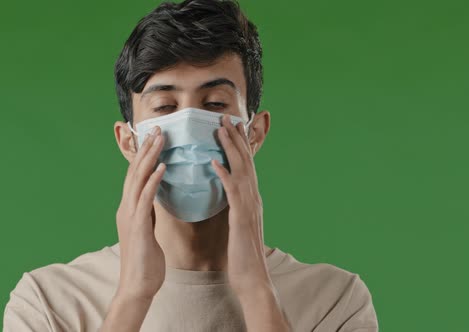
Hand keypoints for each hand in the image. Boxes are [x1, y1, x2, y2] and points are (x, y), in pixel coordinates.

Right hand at [115, 125, 166, 300]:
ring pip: (137, 179)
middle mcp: (126, 208)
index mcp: (130, 209)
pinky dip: (153, 180)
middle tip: (157, 128)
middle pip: (134, 171)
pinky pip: (145, 198)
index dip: (144, 156)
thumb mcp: (147, 231)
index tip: (155, 138)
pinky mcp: (137, 225)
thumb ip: (148, 214)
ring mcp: (130, 215)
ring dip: (149, 157)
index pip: (136, 176)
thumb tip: (154, 200)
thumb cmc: (145, 262)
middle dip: (146, 148)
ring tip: (160, 139)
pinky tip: (162, 167)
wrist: (138, 286)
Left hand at [212, 114, 272, 295]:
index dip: (239, 145)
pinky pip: (233, 191)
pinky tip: (214, 162)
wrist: (252, 278)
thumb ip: (235, 207)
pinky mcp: (242, 218)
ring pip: (241, 170)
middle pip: (246, 161)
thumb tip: (228, 195)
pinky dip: (224, 174)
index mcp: (251, 200)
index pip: (246, 166)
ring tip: (220, 129)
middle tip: (226, 118)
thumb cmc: (242, 255)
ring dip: (231, 148)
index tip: (231, 127)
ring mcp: (250, 207)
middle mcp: (253, 198)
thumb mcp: (239, 226)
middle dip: (236, 138)